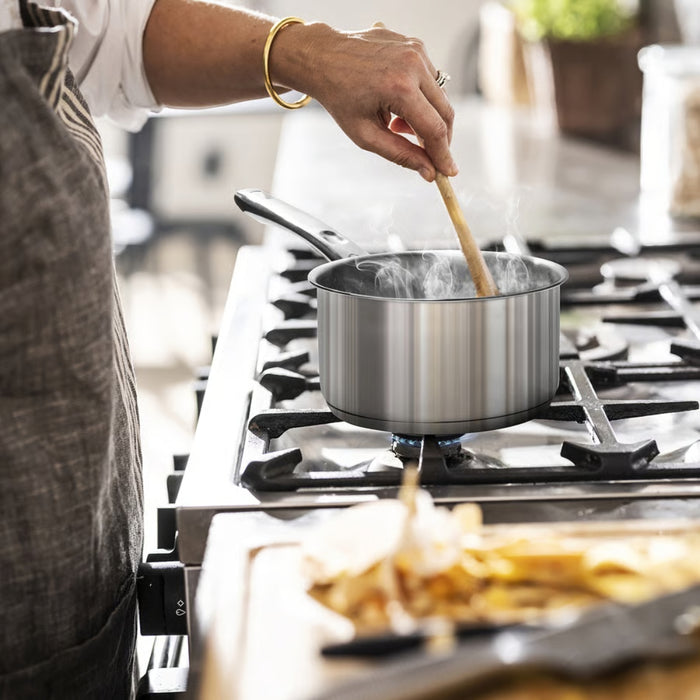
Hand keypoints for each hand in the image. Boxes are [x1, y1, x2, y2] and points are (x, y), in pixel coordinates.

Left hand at [271, 22, 456, 181]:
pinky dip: (420, 98)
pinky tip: (396, 102)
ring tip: (396, 123)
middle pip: (445, 112)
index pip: (434, 129)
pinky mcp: (415, 44)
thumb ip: (401, 155)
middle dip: (439, 139)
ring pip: (440, 97)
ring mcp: (416, 50)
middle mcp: (413, 64)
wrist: (323, 58)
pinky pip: (430, 80)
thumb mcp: (366, 135)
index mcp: (400, 87)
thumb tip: (429, 172)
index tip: (449, 172)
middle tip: (426, 154)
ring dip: (426, 117)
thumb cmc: (339, 98)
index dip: (443, 155)